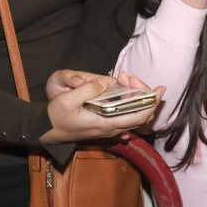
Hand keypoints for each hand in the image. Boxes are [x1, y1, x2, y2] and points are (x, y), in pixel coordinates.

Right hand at [40, 72, 162, 144]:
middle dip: (144, 94)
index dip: (152, 103)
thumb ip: (86, 90)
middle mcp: (112, 128)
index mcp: (105, 123)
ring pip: (134, 115)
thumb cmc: (56, 116)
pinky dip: (129, 101)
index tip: (159, 89)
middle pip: (141, 115)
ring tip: (126, 78)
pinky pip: (126, 115)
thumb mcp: (67, 100)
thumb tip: (104, 82)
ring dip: (136, 96)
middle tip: (132, 76)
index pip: (138, 116)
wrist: (47, 130)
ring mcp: (110, 128)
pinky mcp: (106, 125)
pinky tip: (123, 89)